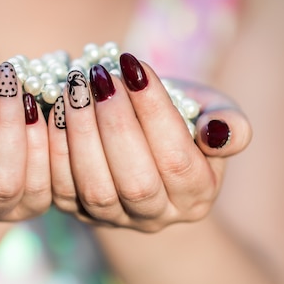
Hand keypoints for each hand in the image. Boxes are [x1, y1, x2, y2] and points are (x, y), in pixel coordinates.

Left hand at [48, 54, 251, 230]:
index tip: (133, 65)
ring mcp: (114, 218)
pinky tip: (53, 109)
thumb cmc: (183, 123)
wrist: (145, 149)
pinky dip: (54, 147)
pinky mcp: (77, 211)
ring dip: (81, 134)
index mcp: (197, 194)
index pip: (177, 160)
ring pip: (95, 189)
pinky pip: (60, 187)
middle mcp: (157, 217)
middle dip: (115, 125)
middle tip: (99, 77)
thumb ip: (229, 125)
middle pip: (136, 183)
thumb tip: (219, 131)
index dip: (154, 112)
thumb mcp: (214, 116)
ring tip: (75, 87)